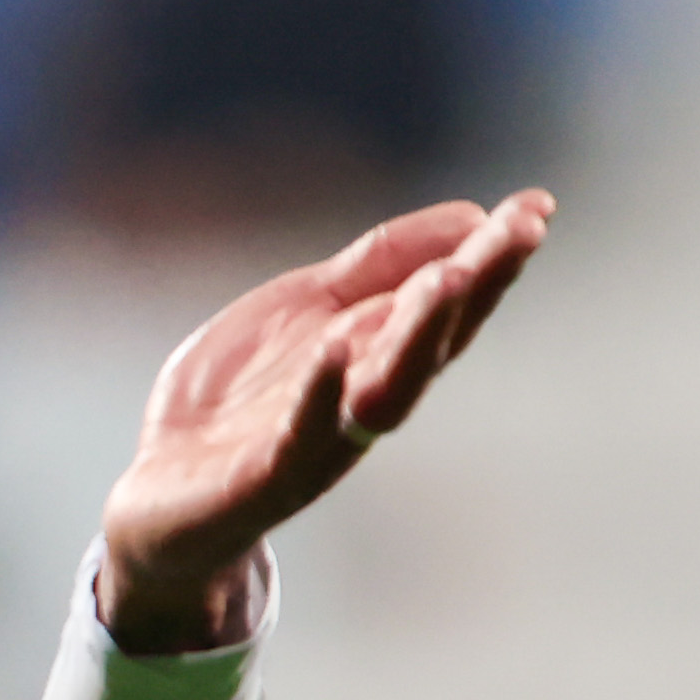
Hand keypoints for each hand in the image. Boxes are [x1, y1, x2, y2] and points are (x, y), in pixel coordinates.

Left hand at [99, 185, 551, 648]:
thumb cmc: (245, 398)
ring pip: (386, 391)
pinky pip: (300, 438)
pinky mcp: (264, 476)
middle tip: (518, 233)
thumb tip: (470, 215)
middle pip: (435, 342)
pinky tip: (335, 351)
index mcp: (379, 353)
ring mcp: (319, 441)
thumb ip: (377, 266)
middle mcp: (365, 399)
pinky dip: (320, 397)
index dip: (494, 255)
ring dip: (420, 336)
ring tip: (449, 277)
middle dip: (478, 287)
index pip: (449, 301)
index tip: (536, 205)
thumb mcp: (308, 307)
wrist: (162, 494)